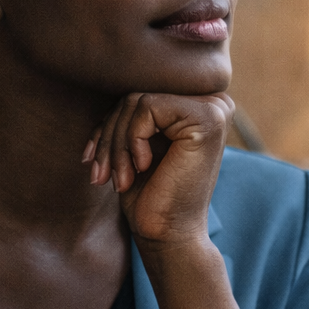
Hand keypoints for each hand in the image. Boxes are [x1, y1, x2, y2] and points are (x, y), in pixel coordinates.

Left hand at [83, 92, 234, 246]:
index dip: (111, 124)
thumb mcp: (134, 143)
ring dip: (116, 143)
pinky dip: (131, 140)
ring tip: (118, 177)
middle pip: (137, 93)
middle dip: (109, 135)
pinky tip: (141, 168)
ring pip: (137, 100)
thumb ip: (131, 110)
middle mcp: (213, 102)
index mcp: (198, 106)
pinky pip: (147, 107)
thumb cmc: (150, 194)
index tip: (93, 158)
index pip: (140, 93)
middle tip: (100, 173)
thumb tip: (99, 72)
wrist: (169, 236)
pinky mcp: (208, 118)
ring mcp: (214, 108)